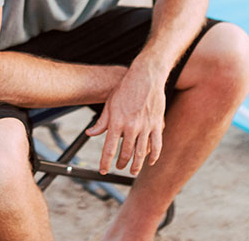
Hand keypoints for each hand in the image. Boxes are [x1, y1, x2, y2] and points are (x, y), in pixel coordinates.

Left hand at [85, 61, 165, 175]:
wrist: (145, 76)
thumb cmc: (125, 89)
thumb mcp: (109, 104)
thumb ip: (101, 122)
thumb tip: (89, 133)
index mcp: (117, 122)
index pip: (109, 148)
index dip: (105, 162)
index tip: (102, 171)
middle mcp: (131, 126)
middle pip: (126, 153)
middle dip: (121, 164)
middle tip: (118, 168)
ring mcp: (146, 126)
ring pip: (141, 153)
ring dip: (136, 165)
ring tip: (132, 171)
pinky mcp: (158, 124)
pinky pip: (156, 145)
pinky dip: (153, 156)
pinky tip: (149, 162)